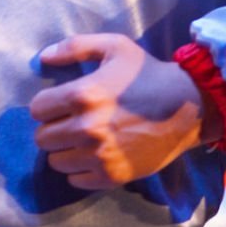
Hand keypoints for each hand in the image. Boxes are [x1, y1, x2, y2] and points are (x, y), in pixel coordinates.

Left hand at [31, 34, 210, 189]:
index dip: (48, 104)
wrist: (187, 107)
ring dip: (66, 150)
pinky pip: (75, 180)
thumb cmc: (147, 74)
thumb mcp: (115, 47)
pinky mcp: (112, 175)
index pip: (38, 109)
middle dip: (54, 128)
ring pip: (56, 161)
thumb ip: (75, 47)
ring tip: (85, 138)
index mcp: (84, 95)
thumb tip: (42, 58)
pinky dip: (81, 169)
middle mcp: (87, 128)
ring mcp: (100, 155)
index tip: (63, 103)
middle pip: (42, 138)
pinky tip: (96, 154)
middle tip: (74, 121)